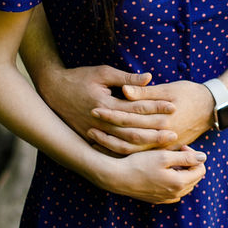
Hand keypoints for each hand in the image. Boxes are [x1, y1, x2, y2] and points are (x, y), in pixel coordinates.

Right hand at [38, 63, 177, 148]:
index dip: (156, 107)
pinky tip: (143, 154)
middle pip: (133, 130)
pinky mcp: (91, 139)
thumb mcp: (102, 73)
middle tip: (175, 132)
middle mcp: (101, 122)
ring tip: (163, 144)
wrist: (52, 91)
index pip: (137, 108)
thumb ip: (126, 78)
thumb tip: (149, 78)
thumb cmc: (79, 78)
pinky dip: (129, 152)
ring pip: (124, 143)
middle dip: (155, 132)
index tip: (173, 107)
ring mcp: (95, 133)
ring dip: (145, 144)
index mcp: (106, 104)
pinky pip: (113, 149)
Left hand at [88, 79, 214, 154]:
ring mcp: (164, 146)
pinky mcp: (166, 150)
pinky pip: (141, 154)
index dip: (111, 114)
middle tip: (88, 127)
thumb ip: (146, 92)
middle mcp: (162, 136)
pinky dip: (125, 152)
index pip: (130, 118)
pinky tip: (110, 149)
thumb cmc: (191, 93)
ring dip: (112, 145)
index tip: (94, 109)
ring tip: (94, 139)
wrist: (212, 108)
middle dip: (107, 132)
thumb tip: (124, 91)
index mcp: (161, 119)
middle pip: (128, 137)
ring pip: (133, 150)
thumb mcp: (170, 88)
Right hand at [97, 145, 206, 202]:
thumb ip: (186, 157)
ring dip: (183, 172)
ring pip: (185, 185)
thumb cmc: (139, 164)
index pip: (201, 169)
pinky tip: (163, 172)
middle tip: (176, 152)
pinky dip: (174, 181)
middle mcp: (175, 194)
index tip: (181, 147)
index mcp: (180, 183)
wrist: (118, 177)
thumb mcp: (164, 156)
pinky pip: (174, 191)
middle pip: (195, 178)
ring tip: (170, 161)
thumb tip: (204, 157)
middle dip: (190, 164)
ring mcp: (166, 199)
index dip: (195, 156)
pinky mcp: (158, 200)